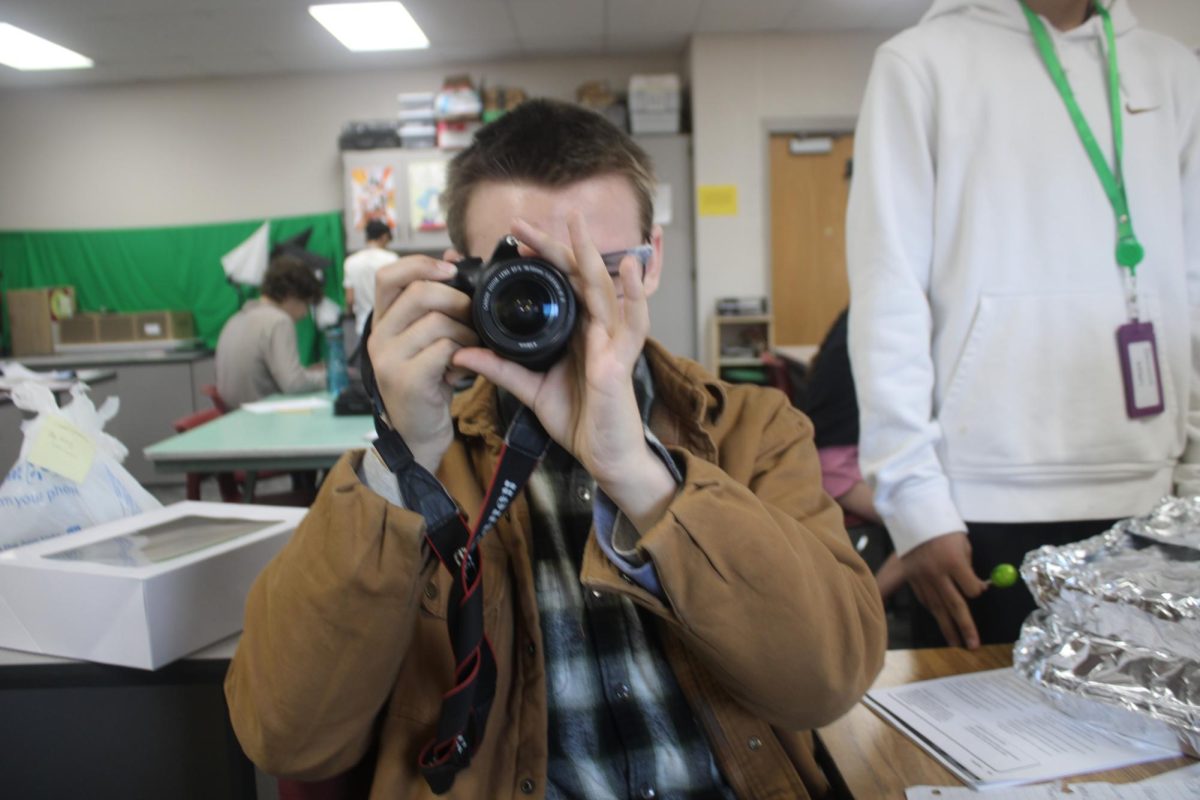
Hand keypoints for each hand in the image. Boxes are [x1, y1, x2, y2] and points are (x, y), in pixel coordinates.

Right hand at [367, 254, 478, 472]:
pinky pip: (444, 349)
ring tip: (471, 348)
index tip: (451, 271)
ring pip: (437, 321)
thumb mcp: (427, 339)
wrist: (417, 434)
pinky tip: (464, 367)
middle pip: (420, 293)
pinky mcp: (406, 380)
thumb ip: (436, 303)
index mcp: (382, 321)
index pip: (388, 276)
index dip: (421, 264)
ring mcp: (388, 359)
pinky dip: (465, 354)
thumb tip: (453, 258)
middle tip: (472, 320)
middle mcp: (378, 337)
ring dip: (467, 332)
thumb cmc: (429, 382)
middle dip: (458, 300)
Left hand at [452, 213, 674, 530]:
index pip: (557, 286)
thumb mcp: (531, 390)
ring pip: (602, 288)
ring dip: (589, 255)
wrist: (604, 456)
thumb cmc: (581, 420)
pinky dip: (634, 295)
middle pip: (576, 277)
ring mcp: (611, 341)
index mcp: (576, 332)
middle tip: (523, 223)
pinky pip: (633, 323)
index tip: (511, 241)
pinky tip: (629, 268)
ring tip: (576, 224)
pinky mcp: (621, 360)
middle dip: (553, 246)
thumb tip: (461, 353)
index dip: (537, 262)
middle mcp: (595, 329)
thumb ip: (500, 370)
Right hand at [901, 532, 986, 648]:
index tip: (981, 589)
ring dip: (947, 625)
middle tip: (972, 646)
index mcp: (954, 561)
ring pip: (936, 606)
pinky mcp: (910, 577)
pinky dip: (932, 610)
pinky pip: (922, 598)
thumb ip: (967, 566)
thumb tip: (976, 587)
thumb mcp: (963, 543)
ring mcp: (921, 576)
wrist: (913, 516)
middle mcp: (937, 572)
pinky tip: (939, 620)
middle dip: (965, 627)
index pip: (972, 588)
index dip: (978, 590)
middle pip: (955, 605)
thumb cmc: (944, 527)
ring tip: (955, 641)